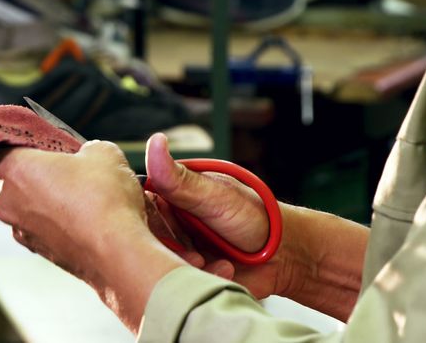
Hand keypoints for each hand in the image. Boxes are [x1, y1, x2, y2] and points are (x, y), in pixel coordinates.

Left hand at [0, 141, 187, 330]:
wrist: (117, 252)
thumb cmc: (104, 197)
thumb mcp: (102, 153)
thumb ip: (86, 149)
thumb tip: (87, 157)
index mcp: (15, 169)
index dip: (6, 143)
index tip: (25, 142)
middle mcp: (7, 201)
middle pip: (14, 177)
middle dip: (37, 172)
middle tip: (69, 168)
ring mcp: (21, 230)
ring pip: (29, 204)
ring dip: (48, 199)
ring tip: (84, 197)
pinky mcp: (38, 251)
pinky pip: (42, 226)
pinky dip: (58, 221)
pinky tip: (85, 219)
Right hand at [144, 133, 288, 299]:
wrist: (286, 254)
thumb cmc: (256, 215)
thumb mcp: (215, 196)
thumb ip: (180, 179)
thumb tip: (155, 141)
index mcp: (171, 198)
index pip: (139, 206)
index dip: (142, 218)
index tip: (156, 228)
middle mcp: (171, 225)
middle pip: (146, 239)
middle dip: (167, 248)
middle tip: (191, 251)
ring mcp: (180, 252)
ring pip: (161, 265)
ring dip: (184, 265)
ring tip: (207, 261)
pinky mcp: (191, 277)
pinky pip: (182, 284)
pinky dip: (202, 277)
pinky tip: (224, 270)